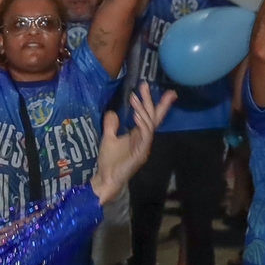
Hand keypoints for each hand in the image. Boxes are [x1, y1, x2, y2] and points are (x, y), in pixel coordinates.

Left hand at [91, 84, 175, 203]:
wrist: (105, 179)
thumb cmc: (109, 162)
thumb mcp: (107, 138)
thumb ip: (111, 126)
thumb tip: (112, 112)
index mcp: (139, 135)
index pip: (150, 116)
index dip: (156, 103)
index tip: (159, 89)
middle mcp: (144, 139)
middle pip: (152, 117)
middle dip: (150, 100)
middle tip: (145, 85)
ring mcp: (144, 146)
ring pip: (149, 124)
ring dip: (143, 110)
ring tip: (134, 98)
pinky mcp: (141, 153)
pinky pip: (145, 136)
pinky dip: (142, 124)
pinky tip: (136, 115)